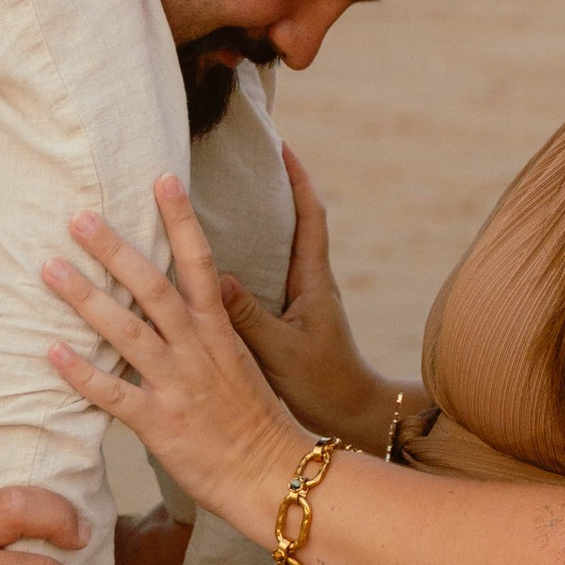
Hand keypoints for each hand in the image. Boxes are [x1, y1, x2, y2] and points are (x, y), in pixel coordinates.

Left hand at [44, 182, 307, 539]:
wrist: (274, 477)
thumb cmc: (257, 424)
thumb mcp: (243, 366)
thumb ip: (214, 333)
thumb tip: (201, 300)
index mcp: (220, 333)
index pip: (201, 263)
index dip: (181, 219)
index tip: (162, 178)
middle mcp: (197, 351)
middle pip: (153, 288)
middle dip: (114, 250)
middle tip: (79, 216)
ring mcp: (177, 385)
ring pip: (127, 331)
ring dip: (86, 297)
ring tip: (49, 267)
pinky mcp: (159, 423)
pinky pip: (113, 393)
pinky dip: (81, 372)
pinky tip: (51, 351)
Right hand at [218, 148, 396, 451]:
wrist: (349, 418)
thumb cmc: (322, 386)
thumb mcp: (282, 352)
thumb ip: (249, 318)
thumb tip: (215, 277)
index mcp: (313, 282)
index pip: (310, 218)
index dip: (298, 180)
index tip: (282, 146)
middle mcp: (310, 283)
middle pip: (296, 222)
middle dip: (278, 188)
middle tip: (247, 159)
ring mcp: (301, 301)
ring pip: (281, 247)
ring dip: (261, 220)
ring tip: (224, 198)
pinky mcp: (290, 319)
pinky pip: (268, 274)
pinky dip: (250, 257)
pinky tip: (218, 259)